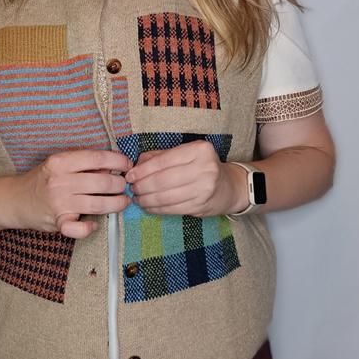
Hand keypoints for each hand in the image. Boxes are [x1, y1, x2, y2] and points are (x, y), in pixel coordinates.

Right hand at [18, 149, 132, 238]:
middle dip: (120, 184)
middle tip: (124, 185)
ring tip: (123, 201)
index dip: (118, 160)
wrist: (15, 200)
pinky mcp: (58, 222)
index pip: (97, 158)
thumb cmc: (42, 180)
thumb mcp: (59, 163)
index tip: (127, 165)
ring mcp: (59, 203)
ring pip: (98, 205)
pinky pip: (79, 229)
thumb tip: (113, 164)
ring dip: (117, 204)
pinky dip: (90, 228)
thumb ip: (83, 162)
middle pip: (102, 181)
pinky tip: (95, 224)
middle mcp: (60, 181)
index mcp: (60, 162)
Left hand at [124, 140, 244, 216]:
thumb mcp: (185, 153)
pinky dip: (156, 209)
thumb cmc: (202, 166)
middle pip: (162, 180)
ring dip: (146, 199)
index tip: (129, 175)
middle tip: (132, 188)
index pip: (163, 161)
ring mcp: (204, 189)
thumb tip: (136, 165)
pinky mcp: (201, 206)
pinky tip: (148, 206)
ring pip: (165, 197)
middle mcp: (205, 168)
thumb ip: (160, 156)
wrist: (229, 187)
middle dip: (142, 186)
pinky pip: (172, 209)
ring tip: (137, 198)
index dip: (143, 170)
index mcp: (200, 150)